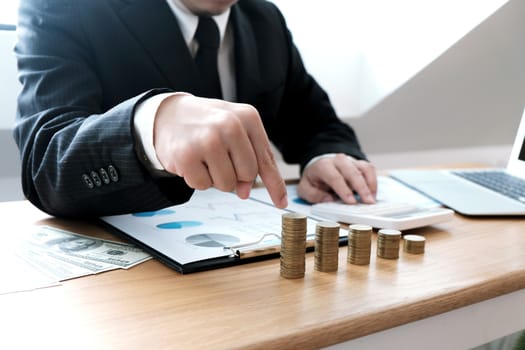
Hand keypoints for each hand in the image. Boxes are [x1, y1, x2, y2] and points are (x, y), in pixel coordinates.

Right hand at [153, 93, 287, 207]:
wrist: (168, 115)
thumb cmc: (208, 125)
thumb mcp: (236, 130)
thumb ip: (249, 159)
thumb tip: (246, 192)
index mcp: (248, 117)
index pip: (265, 160)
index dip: (274, 185)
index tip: (280, 203)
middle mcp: (230, 125)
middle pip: (247, 175)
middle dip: (235, 175)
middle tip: (220, 158)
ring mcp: (208, 140)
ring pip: (226, 184)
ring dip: (215, 178)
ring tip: (205, 157)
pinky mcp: (187, 155)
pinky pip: (202, 185)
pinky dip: (197, 179)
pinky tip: (192, 160)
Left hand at [297, 154, 376, 203]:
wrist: (321, 165)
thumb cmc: (315, 178)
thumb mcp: (305, 188)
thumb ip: (313, 195)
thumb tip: (329, 200)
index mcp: (324, 166)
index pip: (335, 177)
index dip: (344, 190)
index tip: (351, 202)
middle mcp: (339, 161)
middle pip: (353, 172)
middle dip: (361, 188)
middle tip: (367, 202)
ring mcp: (351, 161)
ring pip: (364, 169)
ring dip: (370, 184)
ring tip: (371, 199)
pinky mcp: (360, 164)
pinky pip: (370, 170)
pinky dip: (373, 182)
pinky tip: (372, 194)